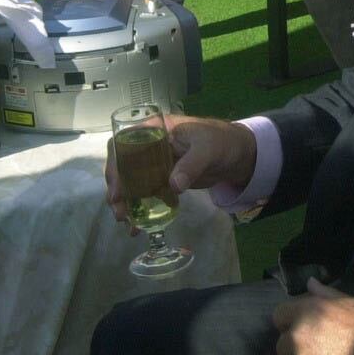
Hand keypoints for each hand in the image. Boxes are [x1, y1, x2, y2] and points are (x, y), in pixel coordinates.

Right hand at [104, 115, 256, 232]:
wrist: (237, 155)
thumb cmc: (221, 142)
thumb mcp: (208, 149)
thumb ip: (192, 164)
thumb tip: (173, 185)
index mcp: (155, 129)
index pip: (124, 143)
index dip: (116, 165)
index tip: (117, 189)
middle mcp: (149, 144)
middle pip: (123, 165)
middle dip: (117, 188)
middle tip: (120, 212)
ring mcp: (155, 162)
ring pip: (131, 180)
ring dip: (126, 201)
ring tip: (127, 222)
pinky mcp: (163, 178)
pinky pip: (146, 192)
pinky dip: (141, 207)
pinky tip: (139, 225)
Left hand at [272, 279, 353, 354]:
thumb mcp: (348, 302)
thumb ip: (324, 294)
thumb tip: (310, 282)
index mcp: (307, 311)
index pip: (279, 315)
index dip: (289, 320)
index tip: (302, 324)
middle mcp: (299, 335)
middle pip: (283, 343)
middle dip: (295, 344)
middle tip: (315, 344)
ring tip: (324, 354)